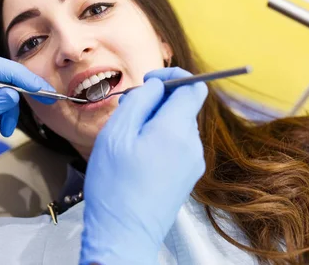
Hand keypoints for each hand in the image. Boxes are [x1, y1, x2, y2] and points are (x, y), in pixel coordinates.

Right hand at [80, 67, 207, 264]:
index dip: (172, 76)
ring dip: (156, 122)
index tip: (149, 80)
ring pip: (178, 126)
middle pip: (183, 106)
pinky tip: (137, 156)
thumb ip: (139, 101)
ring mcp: (193, 163)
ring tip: (128, 140)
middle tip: (127, 112)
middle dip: (157, 101)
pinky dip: (160, 140)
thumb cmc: (115, 185)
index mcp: (177, 130)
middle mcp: (192, 145)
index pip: (193, 86)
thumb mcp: (117, 134)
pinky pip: (177, 145)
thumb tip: (156, 85)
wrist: (124, 234)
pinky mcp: (187, 176)